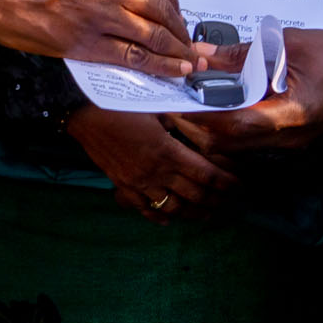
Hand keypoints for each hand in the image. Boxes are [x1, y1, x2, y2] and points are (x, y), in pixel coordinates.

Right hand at [0, 0, 196, 74]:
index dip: (174, 0)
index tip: (177, 13)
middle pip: (162, 8)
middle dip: (182, 29)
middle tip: (191, 42)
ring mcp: (101, 15)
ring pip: (155, 34)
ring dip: (178, 51)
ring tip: (191, 62)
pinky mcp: (88, 43)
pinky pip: (135, 57)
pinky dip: (160, 66)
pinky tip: (174, 71)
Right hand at [68, 107, 236, 222]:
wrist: (82, 111)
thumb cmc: (121, 102)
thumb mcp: (157, 105)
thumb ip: (180, 118)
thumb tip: (202, 120)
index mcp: (168, 151)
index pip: (207, 175)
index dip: (227, 183)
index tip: (240, 186)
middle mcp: (156, 172)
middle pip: (195, 195)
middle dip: (217, 201)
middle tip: (230, 202)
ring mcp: (139, 183)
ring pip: (174, 207)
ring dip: (194, 213)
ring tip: (208, 214)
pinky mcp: (123, 185)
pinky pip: (145, 209)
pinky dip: (160, 216)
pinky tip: (169, 219)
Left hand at [172, 30, 322, 155]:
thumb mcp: (288, 45)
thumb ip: (242, 53)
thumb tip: (199, 54)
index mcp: (287, 117)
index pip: (228, 125)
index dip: (194, 114)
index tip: (169, 97)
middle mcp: (285, 139)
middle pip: (225, 143)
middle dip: (194, 123)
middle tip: (171, 97)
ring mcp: (288, 143)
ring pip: (235, 145)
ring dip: (208, 125)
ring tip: (187, 97)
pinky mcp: (290, 138)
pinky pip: (248, 138)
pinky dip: (226, 124)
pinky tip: (215, 101)